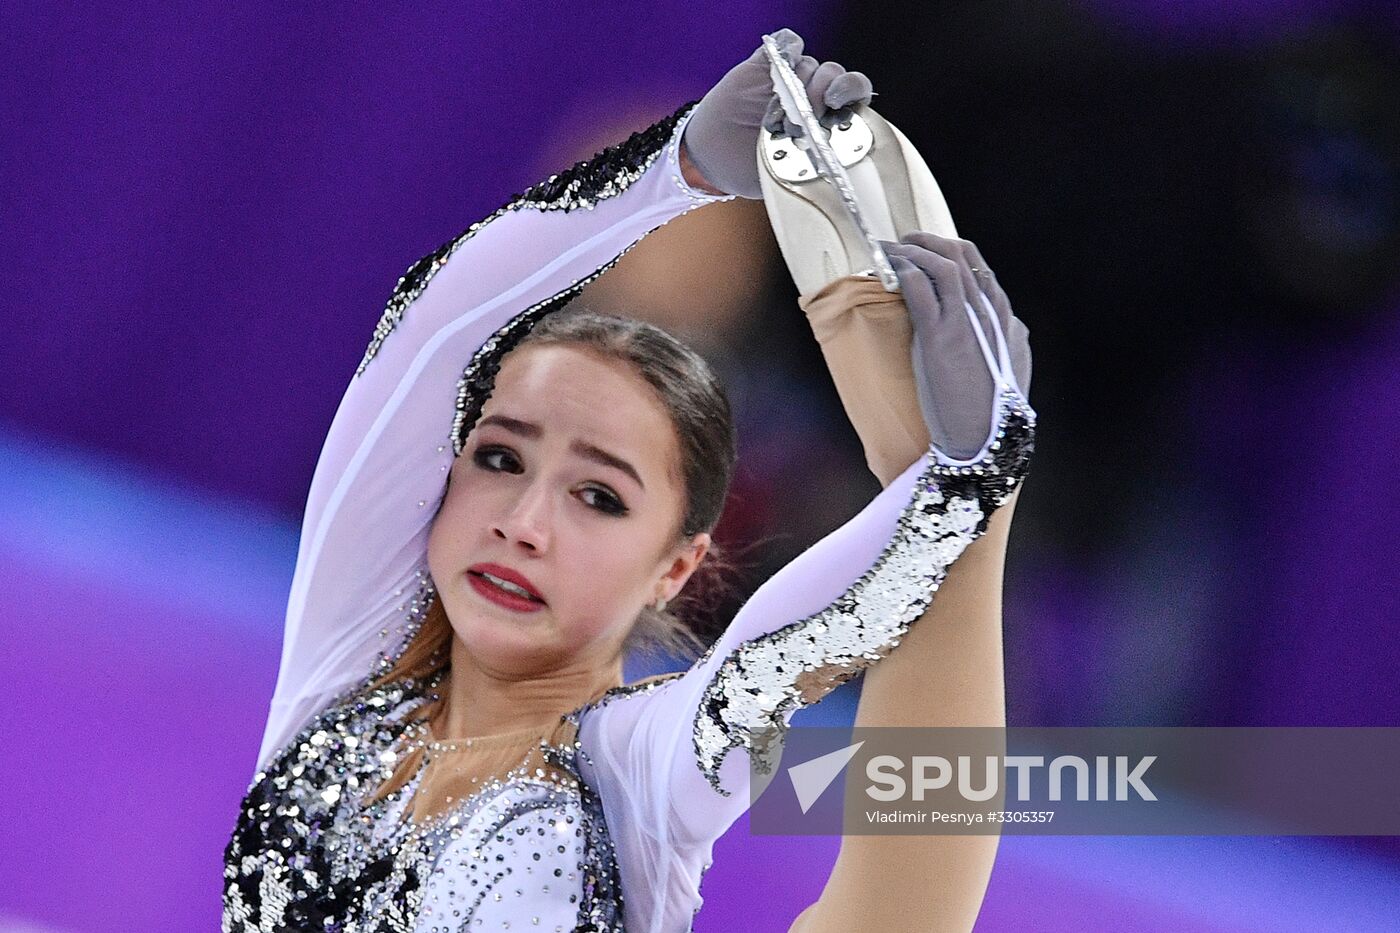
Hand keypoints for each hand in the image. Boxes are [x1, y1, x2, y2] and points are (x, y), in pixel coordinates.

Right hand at [682, 28, 873, 198]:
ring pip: (811, 64)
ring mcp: (789, 81)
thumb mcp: (785, 176)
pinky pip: (788, 43)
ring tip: (776, 112)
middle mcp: (811, 99)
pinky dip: (789, 48)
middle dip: (825, 90)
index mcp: (824, 124)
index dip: (851, 93)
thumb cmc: (750, 170)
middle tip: (806, 113)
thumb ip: (811, 165)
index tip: (836, 103)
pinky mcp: (767, 66)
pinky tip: (782, 62)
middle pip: (835, 76)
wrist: (712, 159)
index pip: (854, 98)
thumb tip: (833, 159)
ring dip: (798, 82)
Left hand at [881, 233, 1032, 460]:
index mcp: (1007, 319)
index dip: (953, 253)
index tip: (931, 252)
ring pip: (942, 264)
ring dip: (913, 250)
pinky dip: (903, 269)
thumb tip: (1007, 326)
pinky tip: (889, 268)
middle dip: (930, 242)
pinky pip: (920, 287)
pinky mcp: (941, 335)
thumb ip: (1007, 340)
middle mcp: (990, 312)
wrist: (985, 437)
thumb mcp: (1011, 368)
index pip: (981, 268)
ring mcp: (966, 321)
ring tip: (891, 250)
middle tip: (905, 241)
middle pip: (963, 256)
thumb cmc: (992, 412)